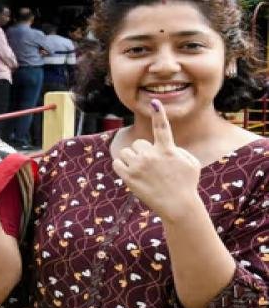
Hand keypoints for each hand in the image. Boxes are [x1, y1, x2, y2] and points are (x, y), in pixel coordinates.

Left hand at [112, 99, 201, 221]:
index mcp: (167, 150)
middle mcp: (152, 156)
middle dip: (143, 152)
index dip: (159, 114)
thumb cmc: (186, 184)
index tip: (155, 102)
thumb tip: (164, 145)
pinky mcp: (128, 177)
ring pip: (127, 152)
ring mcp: (139, 166)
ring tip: (143, 172)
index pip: (162, 128)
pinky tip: (132, 174)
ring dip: (132, 159)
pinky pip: (117, 162)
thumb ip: (176, 149)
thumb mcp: (190, 163)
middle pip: (138, 143)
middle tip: (152, 166)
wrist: (178, 206)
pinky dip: (122, 166)